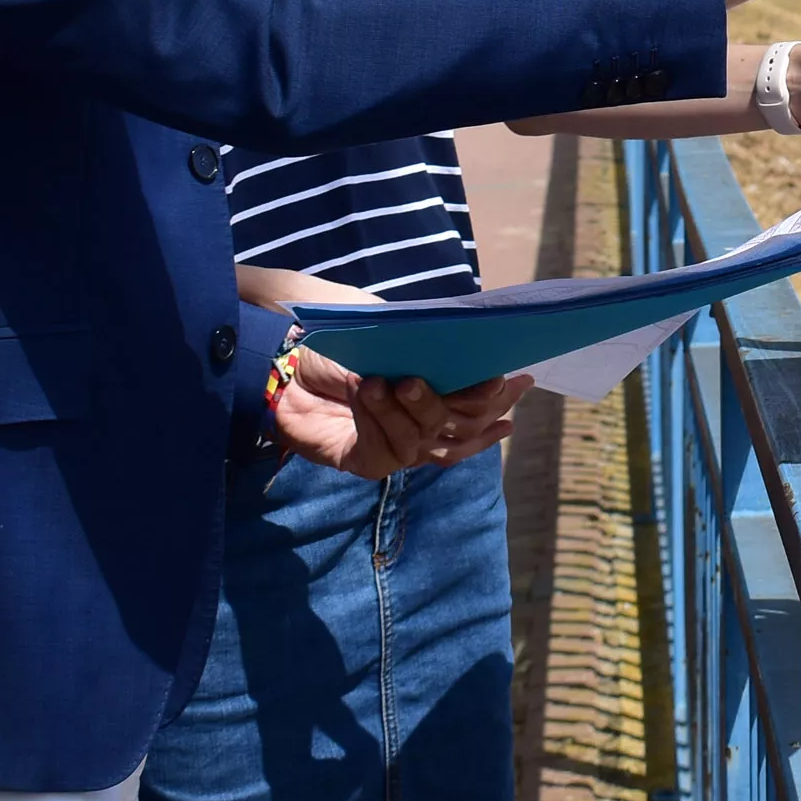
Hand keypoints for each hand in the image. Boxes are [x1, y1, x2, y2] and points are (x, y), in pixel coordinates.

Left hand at [269, 345, 533, 478]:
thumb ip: (431, 351)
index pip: (480, 407)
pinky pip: (387, 449)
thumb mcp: (392, 338)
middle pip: (463, 426)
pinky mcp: (365, 462)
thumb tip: (477, 359)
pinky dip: (378, 419)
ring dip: (410, 407)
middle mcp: (419, 426)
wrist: (279, 360)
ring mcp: (394, 447)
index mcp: (433, 396)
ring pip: (425, 437)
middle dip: (465, 404)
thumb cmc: (337, 345)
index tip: (521, 378)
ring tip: (390, 381)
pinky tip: (367, 393)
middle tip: (447, 378)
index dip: (502, 398)